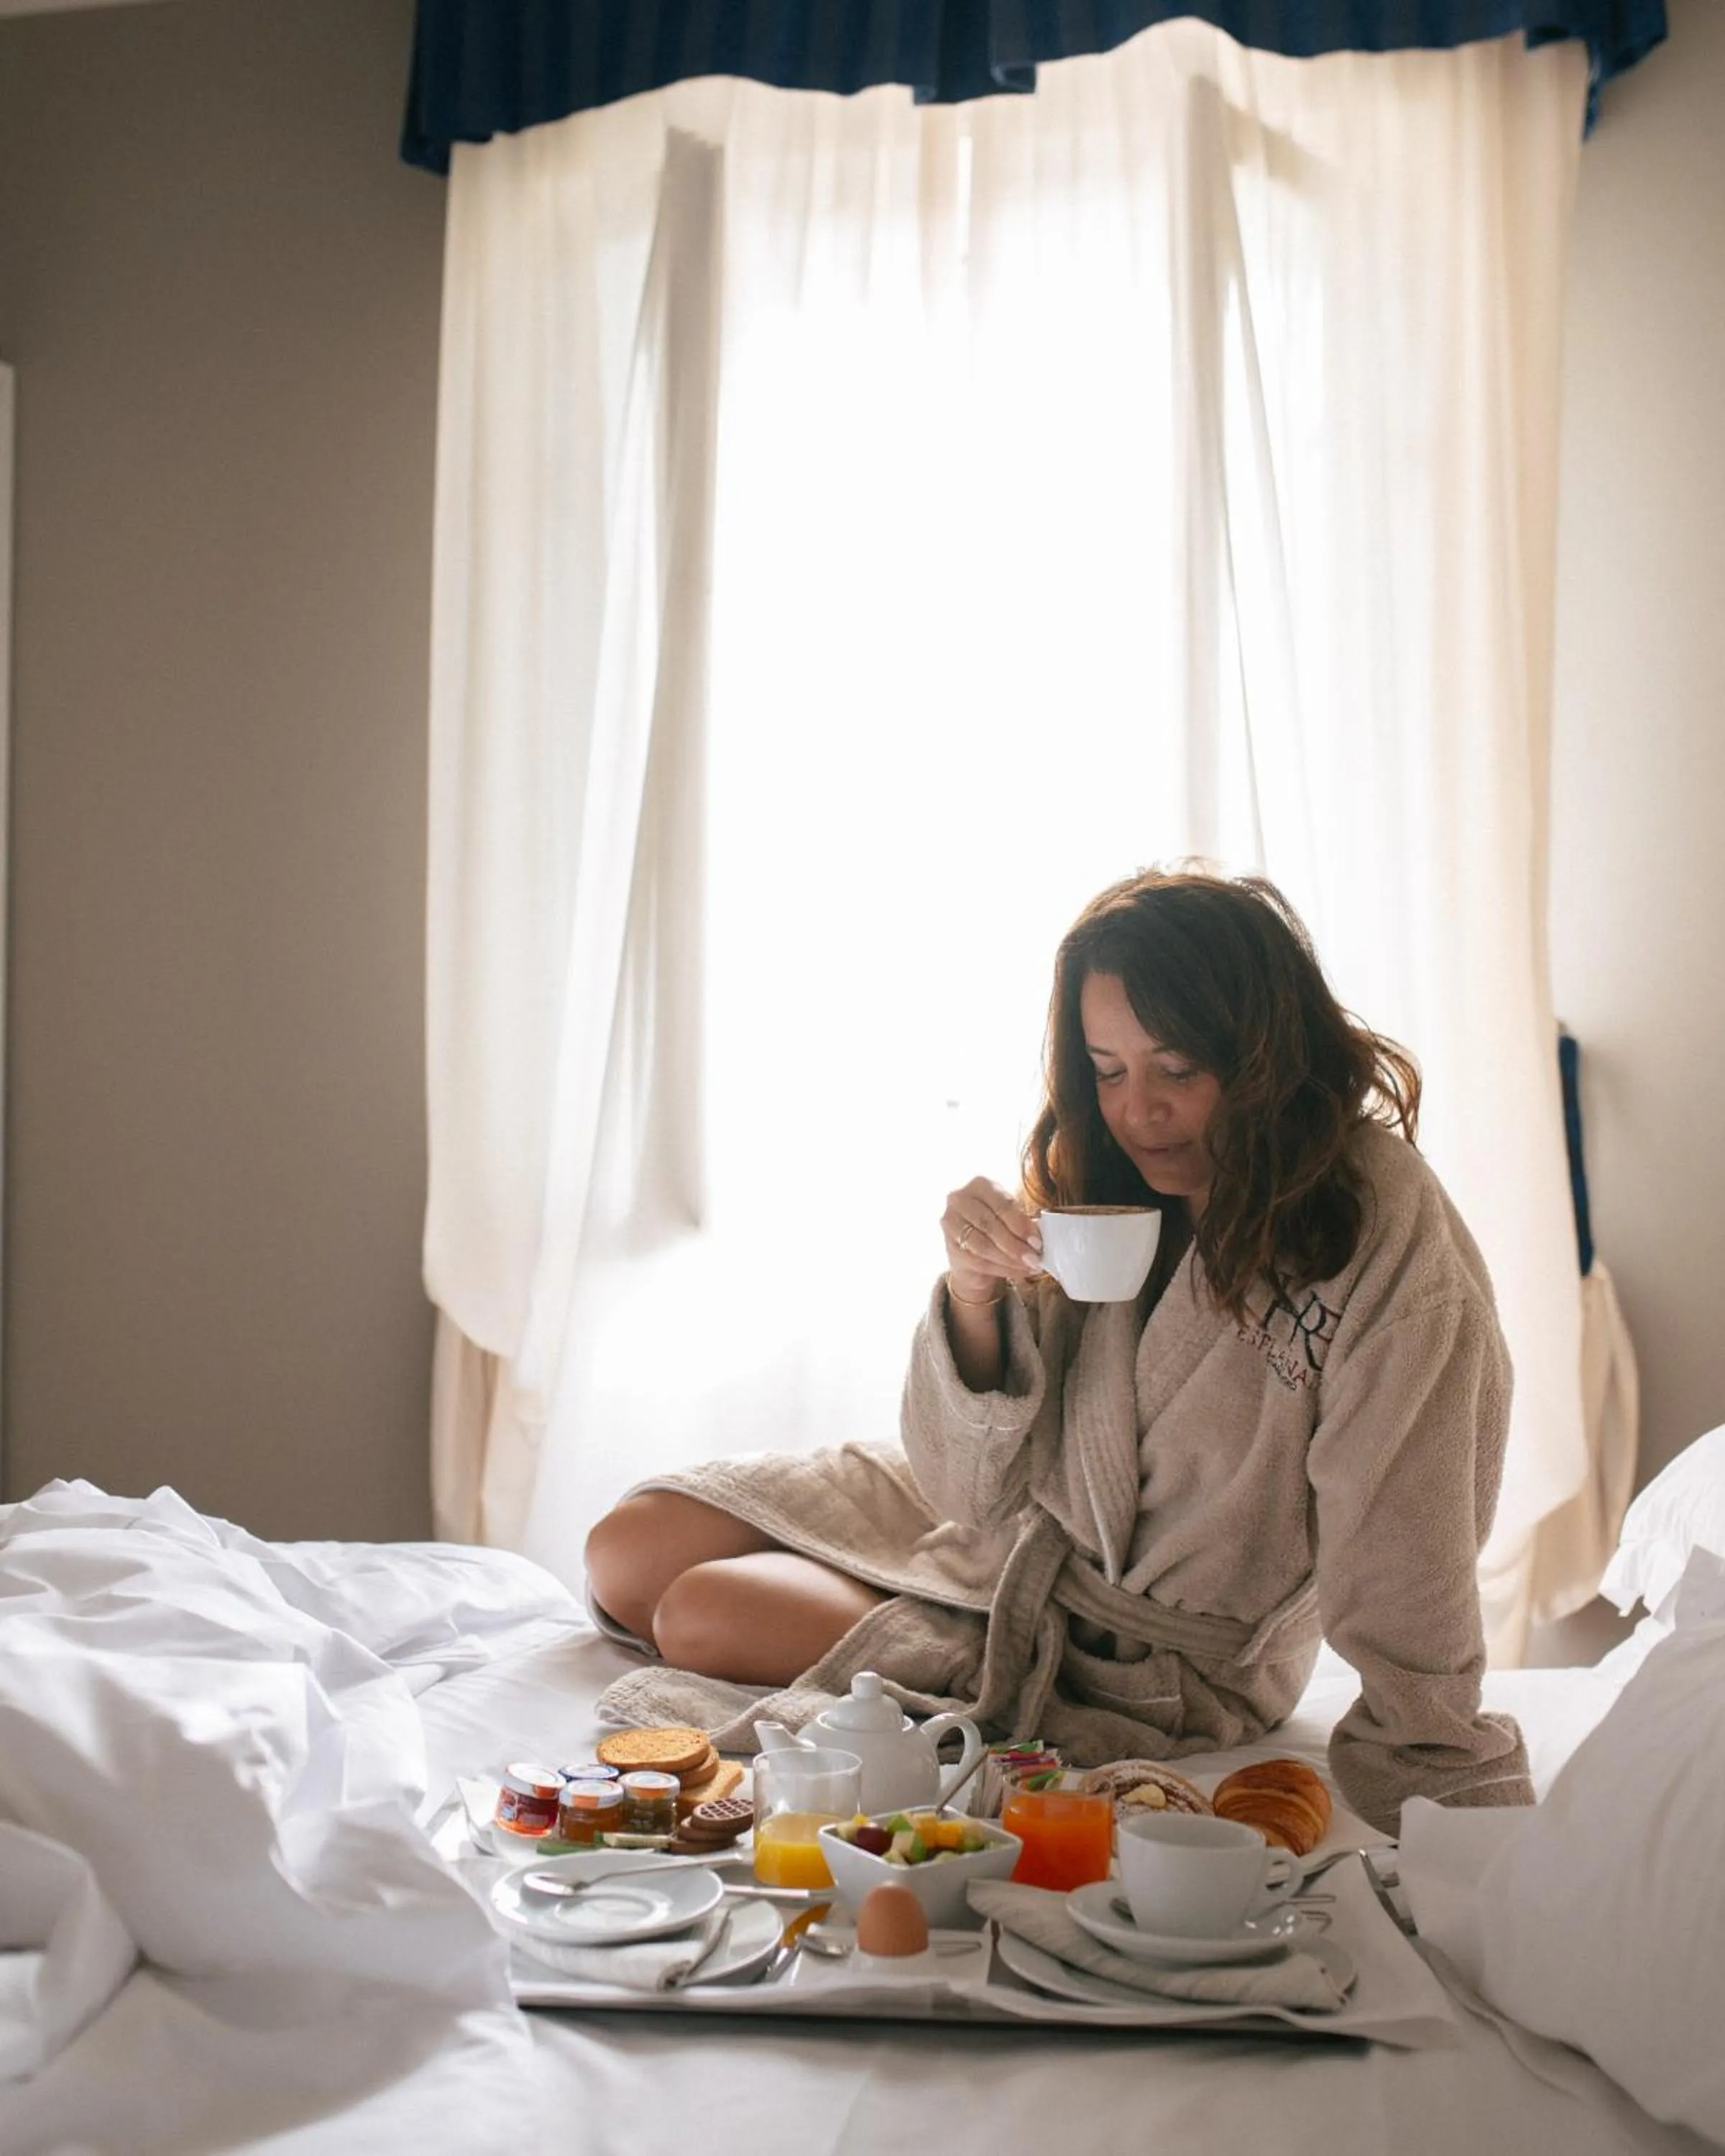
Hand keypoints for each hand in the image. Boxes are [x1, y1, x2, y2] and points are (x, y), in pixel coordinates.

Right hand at [941, 1178, 1042, 1303]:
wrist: (972, 1249)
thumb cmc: (996, 1227)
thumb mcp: (1009, 1218)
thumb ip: (1022, 1224)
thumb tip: (1038, 1242)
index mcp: (980, 1185)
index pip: (1002, 1204)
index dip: (1021, 1224)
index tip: (1037, 1242)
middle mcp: (960, 1199)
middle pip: (990, 1224)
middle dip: (1015, 1244)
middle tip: (1034, 1258)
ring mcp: (950, 1223)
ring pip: (983, 1245)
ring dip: (1009, 1259)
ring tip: (1028, 1266)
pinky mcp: (950, 1247)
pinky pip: (978, 1262)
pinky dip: (1001, 1269)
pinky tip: (1017, 1272)